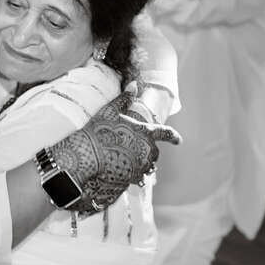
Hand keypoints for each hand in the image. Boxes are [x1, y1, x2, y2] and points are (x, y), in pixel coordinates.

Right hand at [50, 91, 181, 213]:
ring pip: (147, 165)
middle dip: (148, 150)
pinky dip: (132, 173)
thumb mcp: (110, 111)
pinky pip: (137, 177)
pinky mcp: (131, 179)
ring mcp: (140, 166)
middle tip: (132, 147)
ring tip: (127, 159)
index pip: (165, 133)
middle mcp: (147, 151)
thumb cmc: (98, 132)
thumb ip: (124, 99)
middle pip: (154, 152)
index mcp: (145, 133)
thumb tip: (134, 85)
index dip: (173, 136)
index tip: (178, 141)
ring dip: (142, 163)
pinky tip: (120, 170)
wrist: (86, 157)